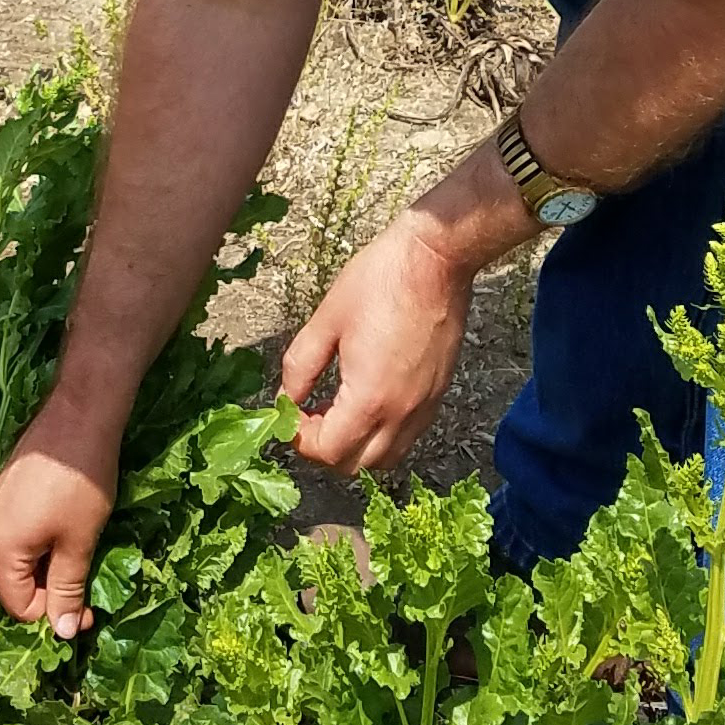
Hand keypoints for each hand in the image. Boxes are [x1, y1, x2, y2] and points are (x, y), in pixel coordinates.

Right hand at [0, 399, 121, 640]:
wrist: (81, 413)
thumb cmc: (82, 482)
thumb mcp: (79, 541)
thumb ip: (68, 588)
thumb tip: (63, 633)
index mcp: (0, 546)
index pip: (18, 604)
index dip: (53, 615)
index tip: (89, 610)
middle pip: (14, 579)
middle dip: (51, 590)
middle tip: (89, 587)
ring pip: (17, 553)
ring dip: (48, 564)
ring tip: (81, 554)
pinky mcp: (6, 485)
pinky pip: (18, 527)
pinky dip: (42, 539)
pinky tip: (68, 527)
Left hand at [281, 206, 478, 475]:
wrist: (435, 258)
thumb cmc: (379, 281)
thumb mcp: (326, 321)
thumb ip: (300, 367)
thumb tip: (285, 400)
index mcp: (369, 398)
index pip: (327, 451)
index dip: (300, 440)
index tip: (289, 414)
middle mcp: (401, 413)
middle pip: (355, 465)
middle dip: (324, 449)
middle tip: (308, 416)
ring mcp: (424, 406)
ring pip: (385, 458)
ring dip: (355, 447)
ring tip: (337, 412)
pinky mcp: (438, 394)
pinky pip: (407, 436)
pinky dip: (382, 435)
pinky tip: (367, 401)